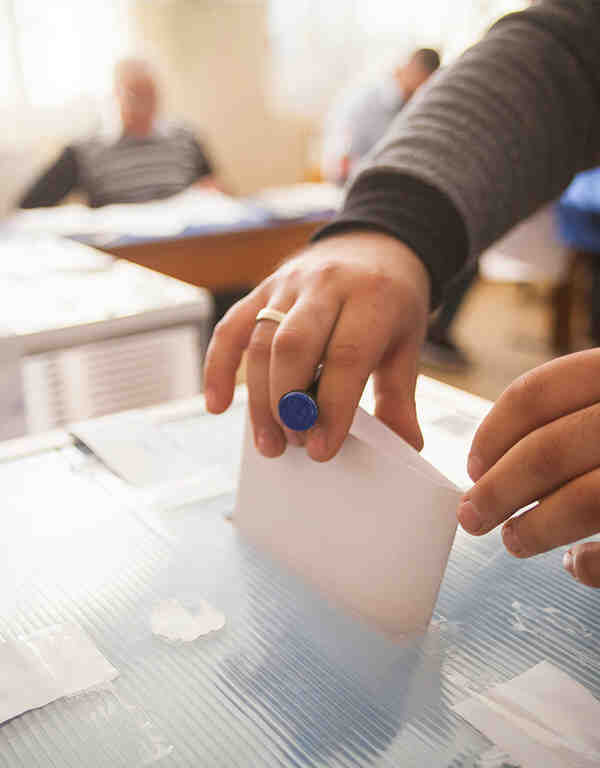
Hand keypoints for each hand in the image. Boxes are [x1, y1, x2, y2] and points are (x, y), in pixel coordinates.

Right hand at [204, 231, 429, 460]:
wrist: (374, 245)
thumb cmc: (390, 301)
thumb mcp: (407, 343)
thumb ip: (399, 396)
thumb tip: (403, 446)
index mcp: (373, 297)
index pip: (347, 356)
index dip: (332, 407)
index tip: (323, 447)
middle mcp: (327, 284)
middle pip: (294, 346)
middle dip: (289, 404)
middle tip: (297, 443)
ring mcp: (289, 284)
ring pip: (262, 342)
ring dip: (260, 399)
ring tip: (270, 442)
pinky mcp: (262, 289)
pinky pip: (231, 328)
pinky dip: (219, 367)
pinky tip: (218, 404)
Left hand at [460, 350, 599, 586]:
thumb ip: (569, 413)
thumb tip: (492, 466)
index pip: (537, 393)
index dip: (493, 434)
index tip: (472, 467)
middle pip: (548, 450)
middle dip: (498, 491)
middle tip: (472, 517)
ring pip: (585, 500)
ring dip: (536, 529)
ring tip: (514, 542)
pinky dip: (592, 564)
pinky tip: (577, 565)